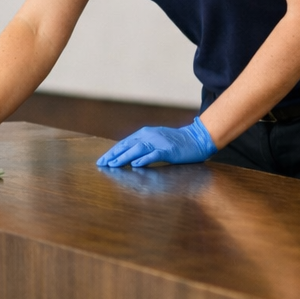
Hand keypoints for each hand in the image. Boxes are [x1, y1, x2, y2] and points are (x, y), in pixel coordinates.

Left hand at [96, 117, 217, 167]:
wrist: (197, 139)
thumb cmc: (175, 142)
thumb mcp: (155, 140)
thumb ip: (142, 145)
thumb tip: (127, 155)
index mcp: (144, 134)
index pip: (124, 143)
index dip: (112, 152)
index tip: (102, 160)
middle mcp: (149, 136)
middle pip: (127, 145)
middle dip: (113, 155)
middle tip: (102, 163)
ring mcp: (159, 142)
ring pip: (137, 149)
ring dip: (124, 157)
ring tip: (113, 164)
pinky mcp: (168, 150)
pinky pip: (154, 154)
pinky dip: (144, 159)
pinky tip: (135, 164)